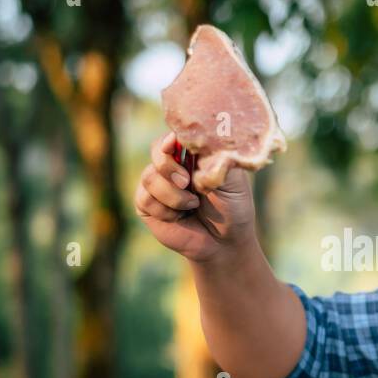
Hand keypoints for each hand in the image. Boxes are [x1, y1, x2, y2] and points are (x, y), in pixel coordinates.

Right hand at [134, 132, 257, 262]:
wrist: (224, 242)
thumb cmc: (232, 206)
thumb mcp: (231, 178)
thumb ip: (214, 156)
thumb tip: (191, 140)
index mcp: (193, 153)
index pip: (174, 135)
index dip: (170, 139)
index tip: (172, 145)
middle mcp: (172, 165)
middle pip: (156, 150)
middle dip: (169, 167)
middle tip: (186, 182)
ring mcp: (157, 184)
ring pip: (149, 177)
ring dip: (173, 195)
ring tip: (193, 205)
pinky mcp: (146, 204)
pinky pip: (145, 198)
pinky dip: (166, 210)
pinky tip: (179, 217)